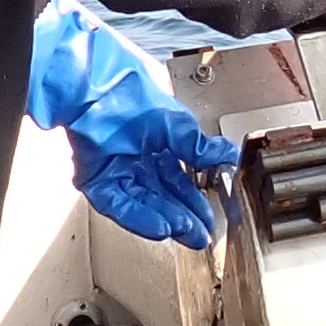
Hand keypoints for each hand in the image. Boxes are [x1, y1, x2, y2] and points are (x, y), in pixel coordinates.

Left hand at [27, 0, 239, 247]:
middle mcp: (137, 161)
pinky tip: (160, 227)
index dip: (195, 202)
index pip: (179, 182)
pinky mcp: (97, 181)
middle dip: (185, 218)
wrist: (95, 89)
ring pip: (145, 205)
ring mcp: (116, 172)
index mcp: (158, 145)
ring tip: (186, 232)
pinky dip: (141, 218)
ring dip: (167, 220)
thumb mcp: (177, 124)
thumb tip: (229, 156)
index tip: (210, 218)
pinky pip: (121, 206)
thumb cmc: (131, 95)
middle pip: (164, 198)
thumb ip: (201, 147)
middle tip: (202, 235)